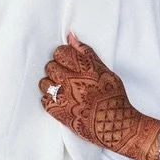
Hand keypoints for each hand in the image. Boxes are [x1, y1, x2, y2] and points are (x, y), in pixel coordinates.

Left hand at [40, 35, 159, 159]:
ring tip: (63, 89)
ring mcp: (63, 97)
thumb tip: (70, 35)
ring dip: (51, 84)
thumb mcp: (104, 70)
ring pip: (44, 83)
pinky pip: (44, 100)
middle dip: (57, 69)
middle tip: (67, 77)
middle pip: (50, 66)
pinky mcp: (58, 112)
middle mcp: (72, 81)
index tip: (68, 63)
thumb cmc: (113, 96)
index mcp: (84, 68)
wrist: (115, 124)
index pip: (60, 53)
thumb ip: (86, 52)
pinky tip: (61, 100)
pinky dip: (50, 99)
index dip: (63, 57)